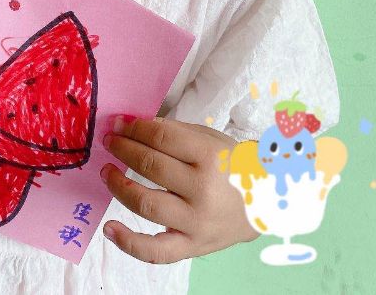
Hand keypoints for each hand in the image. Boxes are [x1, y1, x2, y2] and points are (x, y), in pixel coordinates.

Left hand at [100, 116, 258, 262]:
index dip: (134, 128)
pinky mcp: (192, 246)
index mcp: (209, 156)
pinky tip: (109, 228)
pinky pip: (156, 251)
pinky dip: (128, 242)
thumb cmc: (233, 166)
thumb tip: (133, 126)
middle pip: (150, 166)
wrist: (267, 202)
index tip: (118, 124)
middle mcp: (202, 190)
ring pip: (146, 204)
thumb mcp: (210, 139)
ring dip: (119, 186)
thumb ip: (174, 132)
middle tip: (110, 142)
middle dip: (123, 150)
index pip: (161, 137)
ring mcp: (196, 222)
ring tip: (107, 172)